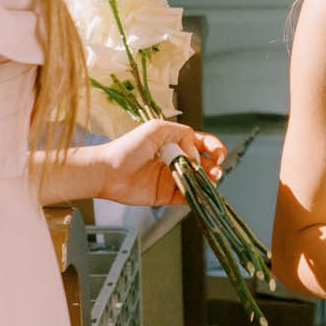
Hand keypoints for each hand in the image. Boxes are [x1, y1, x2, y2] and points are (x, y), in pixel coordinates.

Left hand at [92, 121, 225, 204]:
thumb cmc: (128, 147)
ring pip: (198, 181)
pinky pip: (186, 197)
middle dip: (215, 166)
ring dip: (209, 181)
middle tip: (216, 169)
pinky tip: (200, 193)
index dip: (214, 148)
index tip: (217, 153)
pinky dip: (196, 196)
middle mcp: (176, 160)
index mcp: (175, 142)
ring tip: (211, 180)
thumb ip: (182, 134)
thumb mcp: (157, 129)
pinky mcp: (166, 195)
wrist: (108, 171)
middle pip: (204, 163)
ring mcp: (172, 178)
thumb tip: (195, 153)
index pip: (202, 144)